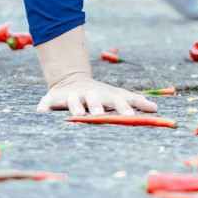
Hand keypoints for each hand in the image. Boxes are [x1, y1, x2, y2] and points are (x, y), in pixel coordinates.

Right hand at [37, 73, 157, 116]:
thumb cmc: (99, 94)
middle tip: (99, 114)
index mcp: (104, 95)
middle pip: (93, 98)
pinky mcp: (52, 98)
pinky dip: (44, 107)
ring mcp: (70, 96)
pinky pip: (46, 103)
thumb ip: (135, 101)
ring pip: (72, 100)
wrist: (71, 80)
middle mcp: (87, 94)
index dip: (123, 108)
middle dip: (96, 105)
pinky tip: (41, 112)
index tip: (131, 117)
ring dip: (74, 106)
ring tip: (76, 114)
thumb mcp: (116, 94)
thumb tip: (156, 109)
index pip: (116, 100)